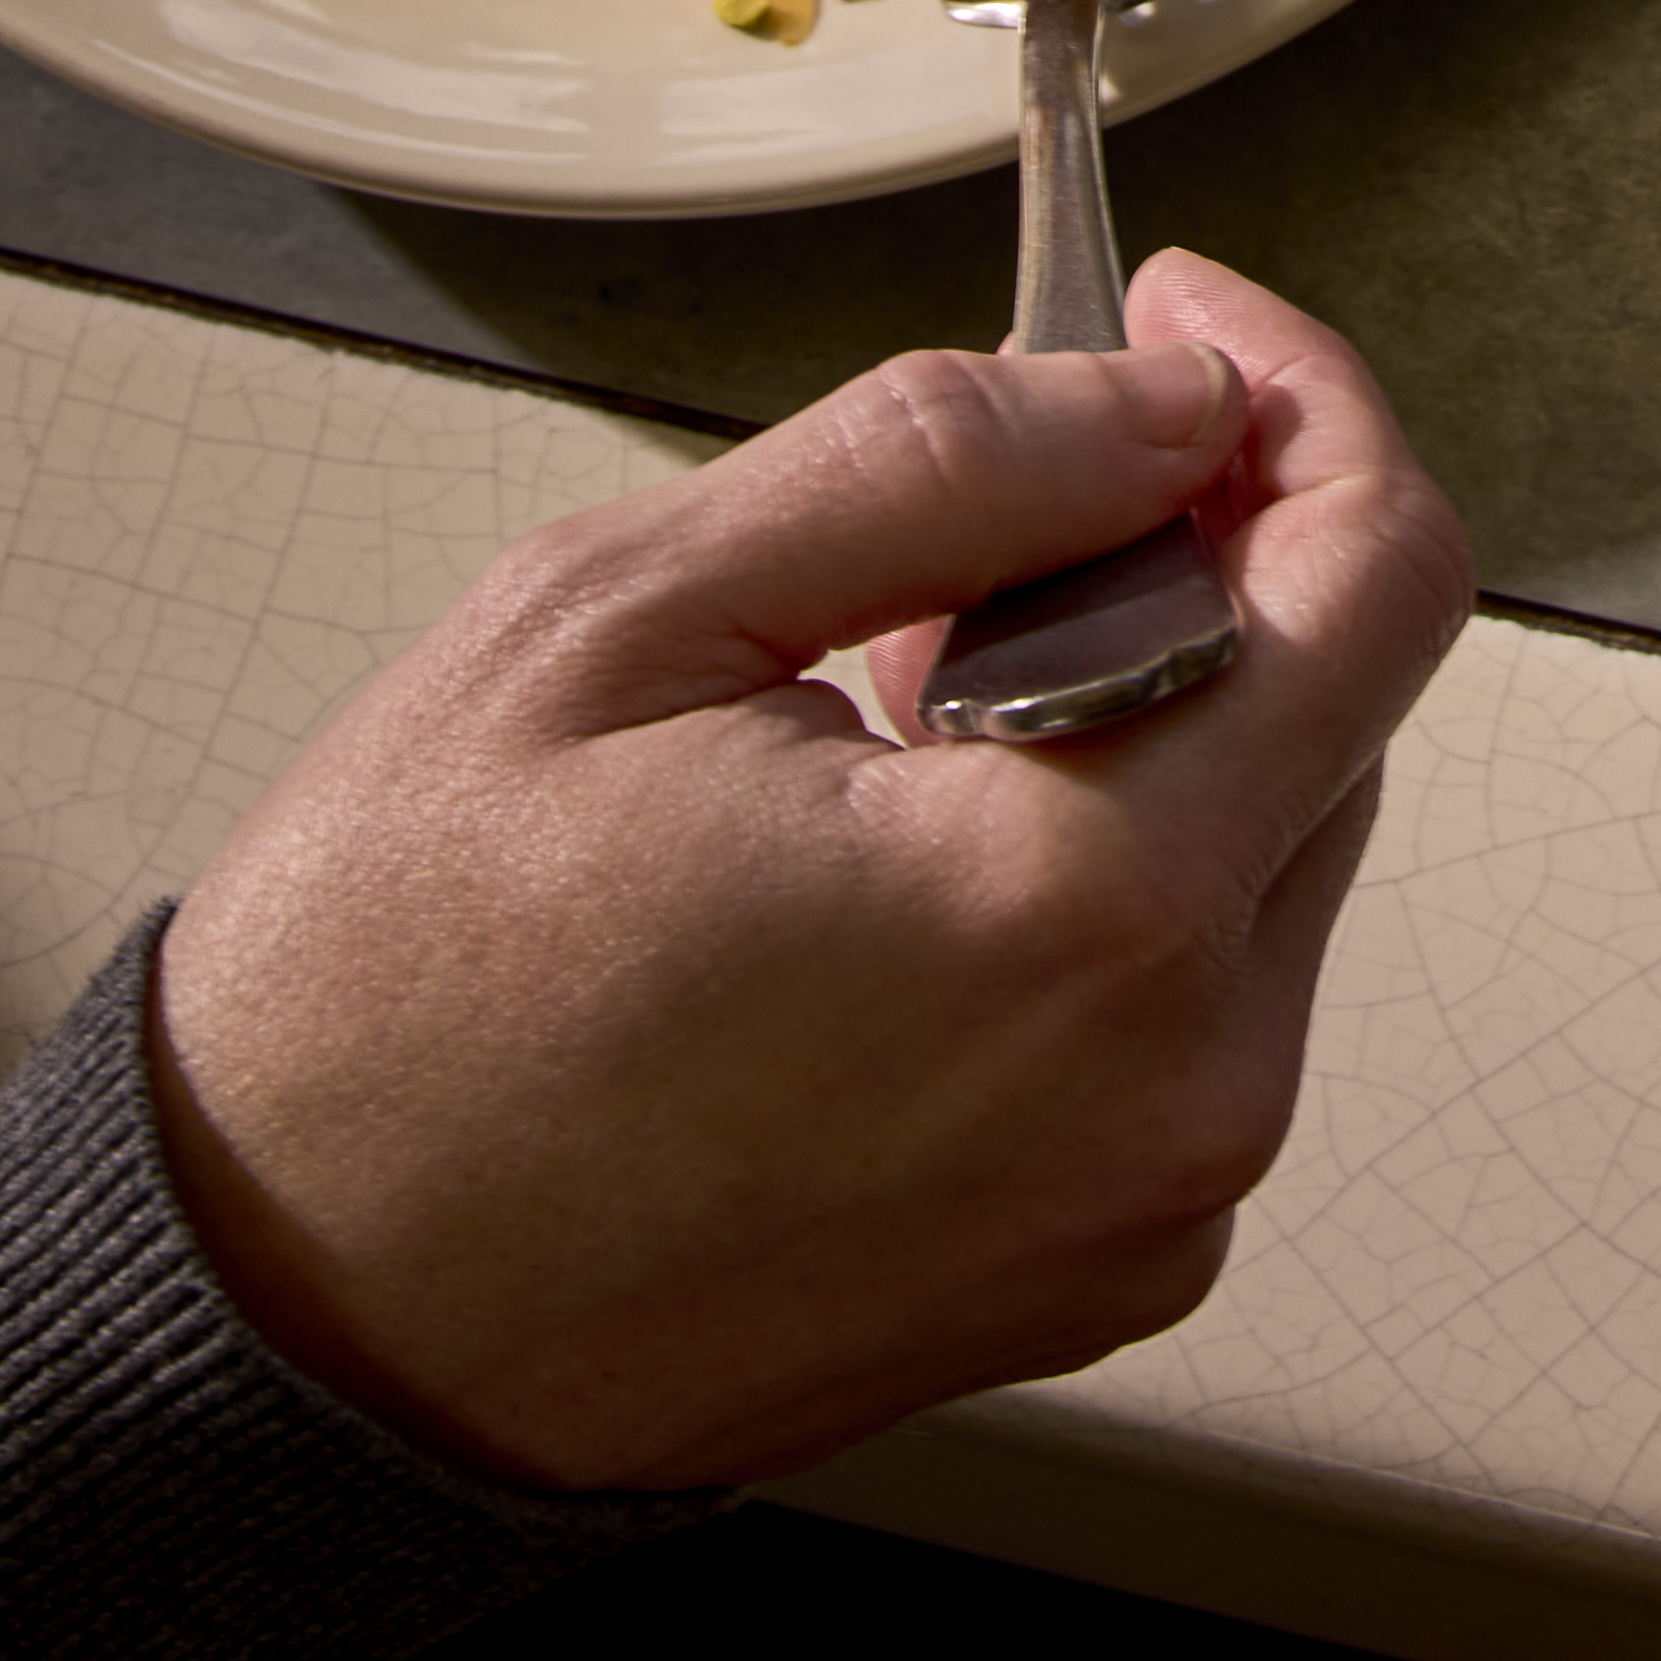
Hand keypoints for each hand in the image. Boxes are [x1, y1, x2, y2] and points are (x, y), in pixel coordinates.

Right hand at [145, 253, 1470, 1495]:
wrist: (280, 1335)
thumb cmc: (393, 1006)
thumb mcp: (626, 616)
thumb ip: (946, 462)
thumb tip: (1159, 396)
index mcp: (1081, 914)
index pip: (1380, 583)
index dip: (1296, 397)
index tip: (1177, 325)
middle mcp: (1170, 1090)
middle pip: (1340, 712)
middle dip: (1193, 556)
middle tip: (960, 520)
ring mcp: (1141, 1209)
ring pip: (1265, 846)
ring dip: (1139, 715)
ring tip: (878, 703)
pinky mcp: (1089, 1274)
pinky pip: (1185, 1000)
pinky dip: (1096, 875)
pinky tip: (893, 853)